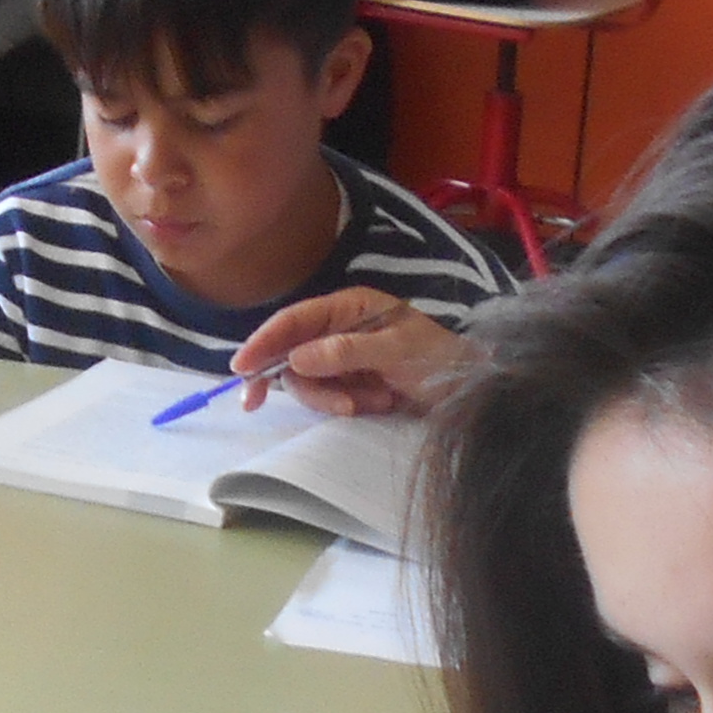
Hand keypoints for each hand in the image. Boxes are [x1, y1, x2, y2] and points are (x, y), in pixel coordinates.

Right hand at [231, 287, 471, 417]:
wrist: (471, 391)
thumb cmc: (439, 360)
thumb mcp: (396, 351)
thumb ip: (346, 352)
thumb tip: (296, 359)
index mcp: (350, 307)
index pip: (295, 320)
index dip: (263, 341)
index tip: (241, 367)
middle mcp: (340, 329)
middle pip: (290, 353)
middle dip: (292, 380)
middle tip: (255, 403)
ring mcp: (344, 359)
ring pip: (307, 382)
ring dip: (330, 398)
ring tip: (369, 403)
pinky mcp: (351, 385)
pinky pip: (328, 398)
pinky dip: (346, 406)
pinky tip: (377, 404)